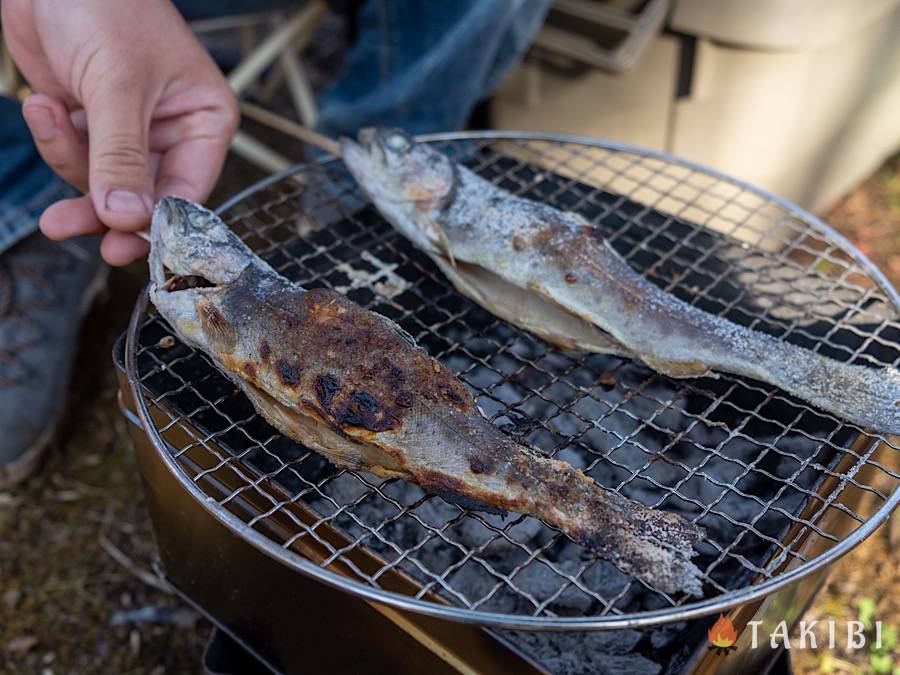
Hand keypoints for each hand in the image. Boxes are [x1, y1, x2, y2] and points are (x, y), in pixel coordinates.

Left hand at [2, 0, 238, 264]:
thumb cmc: (106, 4)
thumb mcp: (117, 84)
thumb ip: (122, 156)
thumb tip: (126, 218)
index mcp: (204, 120)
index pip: (187, 189)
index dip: (155, 220)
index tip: (121, 244)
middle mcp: (174, 131)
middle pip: (144, 196)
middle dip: (101, 205)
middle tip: (68, 225)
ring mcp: (132, 131)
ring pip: (103, 183)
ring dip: (68, 159)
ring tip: (48, 117)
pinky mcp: (94, 125)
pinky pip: (76, 159)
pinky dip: (54, 137)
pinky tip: (43, 102)